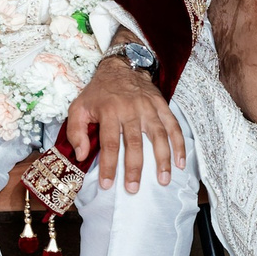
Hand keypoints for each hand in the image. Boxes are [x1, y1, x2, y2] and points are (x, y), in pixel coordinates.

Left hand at [62, 55, 183, 188]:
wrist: (121, 66)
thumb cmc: (98, 92)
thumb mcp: (78, 107)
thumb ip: (76, 131)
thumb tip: (82, 155)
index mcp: (109, 111)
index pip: (109, 143)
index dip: (109, 166)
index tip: (108, 185)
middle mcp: (130, 110)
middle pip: (134, 143)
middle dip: (134, 168)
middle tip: (133, 189)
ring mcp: (148, 108)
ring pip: (158, 136)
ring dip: (162, 160)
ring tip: (163, 180)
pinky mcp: (162, 106)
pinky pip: (173, 127)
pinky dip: (179, 145)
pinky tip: (180, 163)